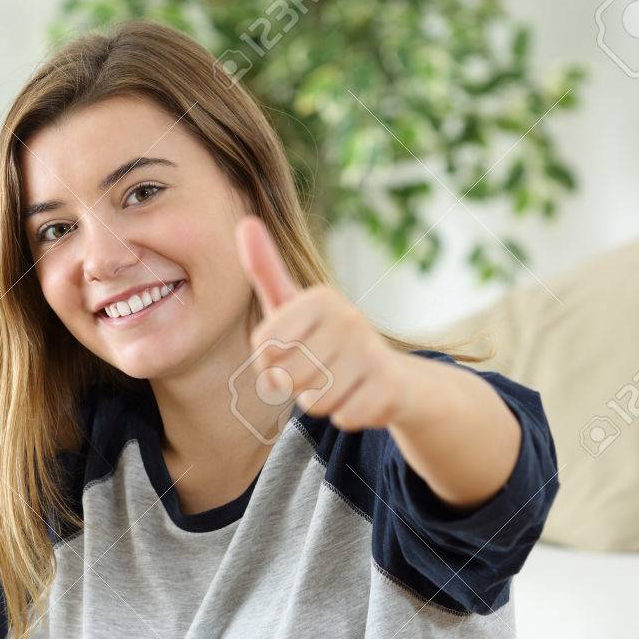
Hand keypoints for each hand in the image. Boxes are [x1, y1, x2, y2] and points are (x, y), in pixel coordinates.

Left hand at [235, 215, 412, 431]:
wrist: (392, 377)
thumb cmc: (325, 339)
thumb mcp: (292, 304)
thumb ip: (264, 269)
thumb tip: (246, 220)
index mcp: (320, 298)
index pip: (264, 347)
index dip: (269, 362)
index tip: (291, 350)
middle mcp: (349, 317)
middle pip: (286, 378)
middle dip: (295, 385)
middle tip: (319, 370)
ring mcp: (372, 352)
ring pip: (313, 402)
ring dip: (319, 401)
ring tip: (338, 381)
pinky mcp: (389, 387)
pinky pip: (342, 417)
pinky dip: (346, 414)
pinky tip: (359, 395)